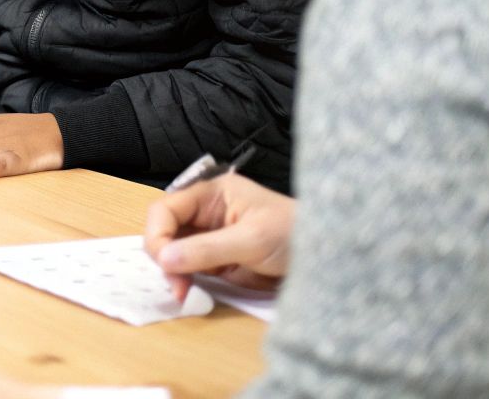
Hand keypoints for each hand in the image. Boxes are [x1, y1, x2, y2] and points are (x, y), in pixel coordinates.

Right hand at [144, 172, 294, 301]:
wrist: (329, 259)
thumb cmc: (294, 235)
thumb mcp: (252, 239)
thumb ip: (207, 249)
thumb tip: (164, 259)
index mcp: (210, 194)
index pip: (166, 209)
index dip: (159, 234)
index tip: (165, 263)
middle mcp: (205, 213)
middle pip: (165, 231)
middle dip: (164, 257)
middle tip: (176, 286)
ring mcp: (209, 238)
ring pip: (173, 253)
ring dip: (173, 273)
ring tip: (183, 293)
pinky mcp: (217, 261)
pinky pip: (189, 269)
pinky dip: (184, 282)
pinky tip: (189, 293)